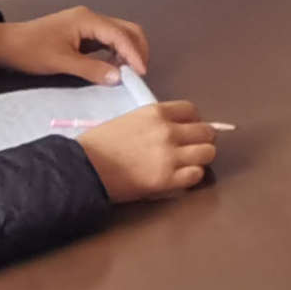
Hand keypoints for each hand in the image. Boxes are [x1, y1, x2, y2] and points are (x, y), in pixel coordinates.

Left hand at [0, 6, 150, 82]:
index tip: (141, 74)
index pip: (121, 35)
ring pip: (119, 35)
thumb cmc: (31, 51)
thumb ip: (91, 69)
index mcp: (88, 20)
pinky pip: (108, 41)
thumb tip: (119, 78)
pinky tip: (114, 68)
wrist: (5, 44)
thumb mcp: (61, 63)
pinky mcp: (83, 34)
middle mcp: (92, 18)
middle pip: (126, 29)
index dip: (134, 54)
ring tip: (128, 74)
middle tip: (138, 74)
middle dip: (137, 50)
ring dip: (127, 52)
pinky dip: (117, 53)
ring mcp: (88, 24)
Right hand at [79, 101, 220, 201]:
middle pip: (206, 131)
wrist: (83, 168)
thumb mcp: (129, 120)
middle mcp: (167, 131)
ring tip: (188, 164)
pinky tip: (180, 177)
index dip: (194, 121)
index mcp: (156, 113)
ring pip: (208, 152)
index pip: (192, 110)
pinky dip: (192, 176)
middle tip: (192, 149)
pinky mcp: (168, 179)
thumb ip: (154, 122)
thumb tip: (175, 129)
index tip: (188, 130)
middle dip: (202, 140)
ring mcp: (170, 155)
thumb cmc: (100, 144)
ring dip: (200, 158)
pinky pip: (197, 174)